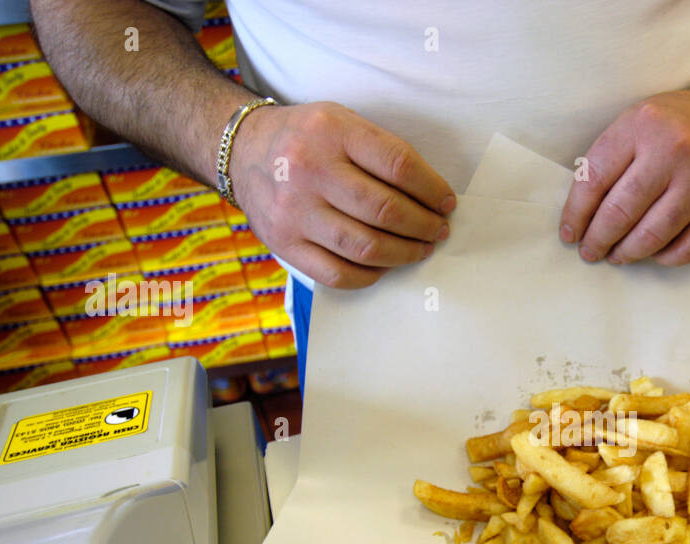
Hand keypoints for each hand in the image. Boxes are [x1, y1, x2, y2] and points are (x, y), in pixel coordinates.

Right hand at [229, 101, 455, 287]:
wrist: (243, 150)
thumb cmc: (308, 139)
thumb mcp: (341, 122)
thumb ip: (381, 152)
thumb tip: (431, 197)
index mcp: (332, 131)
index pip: (398, 165)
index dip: (432, 189)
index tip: (446, 203)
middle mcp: (310, 170)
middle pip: (385, 211)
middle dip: (423, 226)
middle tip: (438, 231)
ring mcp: (294, 211)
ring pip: (365, 247)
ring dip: (404, 253)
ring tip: (420, 249)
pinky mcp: (284, 243)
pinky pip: (337, 274)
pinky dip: (370, 275)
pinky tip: (383, 264)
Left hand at [559, 89, 689, 266]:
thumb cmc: (678, 124)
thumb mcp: (637, 121)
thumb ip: (610, 159)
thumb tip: (582, 215)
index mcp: (643, 125)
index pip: (595, 180)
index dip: (576, 214)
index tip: (570, 233)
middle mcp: (675, 151)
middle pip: (621, 213)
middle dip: (599, 240)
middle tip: (591, 251)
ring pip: (653, 236)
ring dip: (628, 253)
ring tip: (618, 255)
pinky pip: (689, 248)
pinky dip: (666, 257)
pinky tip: (655, 252)